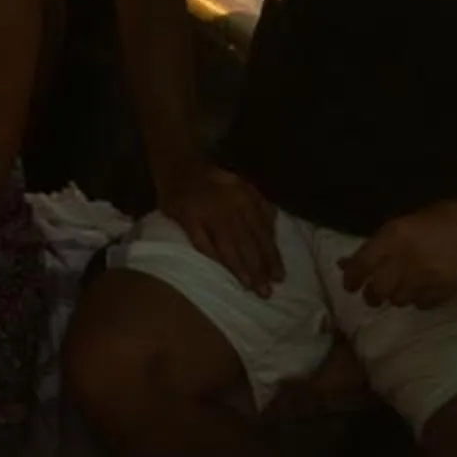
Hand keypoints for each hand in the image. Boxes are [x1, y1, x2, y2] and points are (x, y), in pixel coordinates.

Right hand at [159, 161, 283, 297]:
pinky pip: (202, 242)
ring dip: (240, 268)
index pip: (262, 232)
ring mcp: (208, 212)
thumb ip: (259, 205)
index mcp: (245, 198)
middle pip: (247, 243)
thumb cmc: (213, 179)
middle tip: (266, 292)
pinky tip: (221, 272)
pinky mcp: (187, 217)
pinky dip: (213, 258)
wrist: (178, 163)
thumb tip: (274, 230)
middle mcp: (230, 206)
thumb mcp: (242, 185)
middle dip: (259, 269)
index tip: (279, 277)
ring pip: (228, 246)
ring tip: (250, 287)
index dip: (271, 256)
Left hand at [339, 204, 456, 310]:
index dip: (351, 278)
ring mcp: (425, 278)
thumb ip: (379, 243)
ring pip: (398, 300)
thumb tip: (349, 261)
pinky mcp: (443, 292)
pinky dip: (417, 300)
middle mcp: (405, 259)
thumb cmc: (443, 216)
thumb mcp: (405, 222)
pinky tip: (421, 290)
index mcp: (394, 235)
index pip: (361, 264)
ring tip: (400, 288)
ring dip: (395, 297)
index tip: (348, 284)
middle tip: (372, 294)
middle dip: (371, 295)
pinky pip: (421, 305)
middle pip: (377, 290)